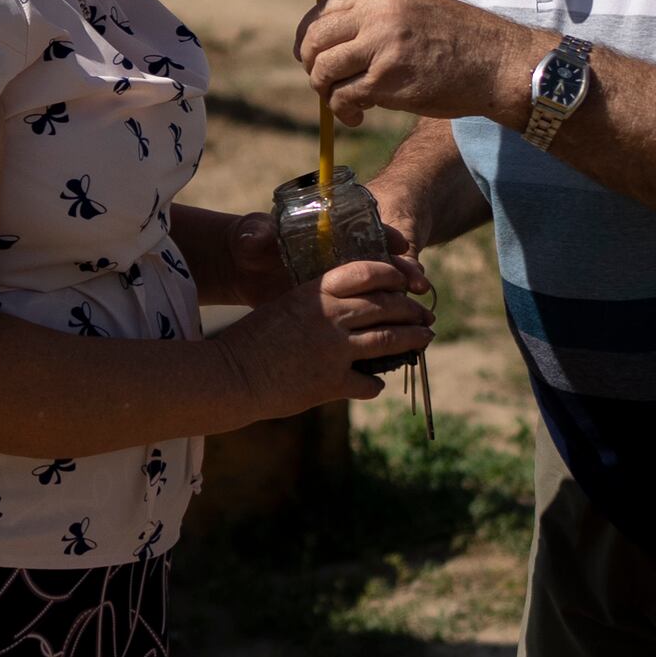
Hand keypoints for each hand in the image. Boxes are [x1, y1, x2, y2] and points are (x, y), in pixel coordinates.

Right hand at [217, 253, 433, 414]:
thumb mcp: (285, 307)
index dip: (393, 274)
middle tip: (424, 314)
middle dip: (411, 309)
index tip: (405, 279)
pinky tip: (376, 383)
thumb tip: (345, 306)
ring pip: (389, 340)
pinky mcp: (333, 382)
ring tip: (424, 339)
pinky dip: (375, 383)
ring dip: (412, 339)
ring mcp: (335, 349)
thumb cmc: (251, 339)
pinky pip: (369, 382)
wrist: (230, 375)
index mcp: (317, 291)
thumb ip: (317, 304)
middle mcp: (331, 315)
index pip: (368, 272)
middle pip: (386, 306)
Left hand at [296, 0, 537, 129]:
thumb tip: (334, 38)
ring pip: (323, 68)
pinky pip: (343, 96)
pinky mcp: (386, 80)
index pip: (326, 6)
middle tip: (322, 82)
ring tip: (342, 103)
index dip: (310, 32)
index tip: (309, 52)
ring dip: (324, 90)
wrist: (497, 63)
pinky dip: (343, 110)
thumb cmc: (461, 42)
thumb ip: (379, 16)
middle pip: (315, 36)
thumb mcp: (417, 10)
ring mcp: (381, 46)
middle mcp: (379, 14)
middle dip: (310, 62)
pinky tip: (357, 116)